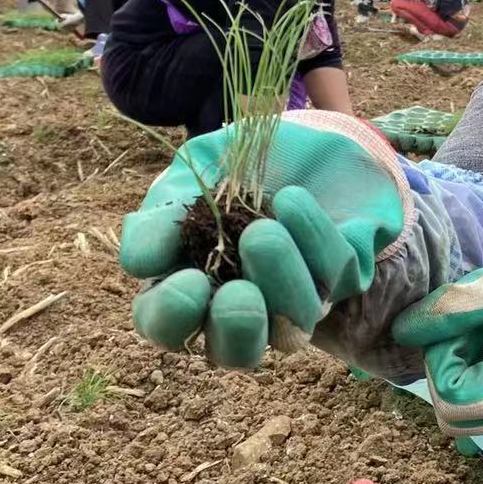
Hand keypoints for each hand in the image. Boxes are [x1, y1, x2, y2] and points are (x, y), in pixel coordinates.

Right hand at [121, 110, 410, 367]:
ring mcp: (294, 297)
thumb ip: (157, 221)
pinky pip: (333, 271)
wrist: (286, 131)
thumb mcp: (181, 184)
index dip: (173, 318)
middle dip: (237, 329)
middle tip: (238, 296)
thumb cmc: (222, 169)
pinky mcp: (342, 274)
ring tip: (263, 233)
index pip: (169, 327)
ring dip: (279, 280)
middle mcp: (243, 308)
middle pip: (235, 353)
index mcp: (189, 292)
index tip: (187, 283)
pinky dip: (311, 237)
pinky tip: (289, 200)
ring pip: (294, 323)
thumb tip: (140, 264)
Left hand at [391, 217, 482, 435]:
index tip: (460, 324)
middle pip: (457, 417)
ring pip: (471, 410)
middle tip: (468, 325)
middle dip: (448, 370)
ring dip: (464, 368)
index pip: (452, 404)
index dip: (441, 362)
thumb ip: (458, 304)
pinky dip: (482, 367)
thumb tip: (404, 329)